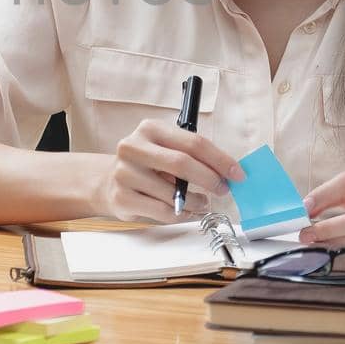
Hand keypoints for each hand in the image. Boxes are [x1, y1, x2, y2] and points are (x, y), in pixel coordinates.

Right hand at [93, 118, 244, 222]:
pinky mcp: (121, 197)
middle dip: (210, 179)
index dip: (219, 159)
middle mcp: (133, 146)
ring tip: (202, 203)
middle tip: (223, 189)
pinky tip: (186, 211)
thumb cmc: (147, 164)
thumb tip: (228, 172)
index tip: (237, 174)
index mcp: (150, 128)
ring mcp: (124, 173)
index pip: (193, 142)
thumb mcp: (165, 149)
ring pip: (173, 193)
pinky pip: (162, 211)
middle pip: (182, 163)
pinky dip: (181, 214)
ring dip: (196, 201)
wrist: (108, 181)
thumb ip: (192, 155)